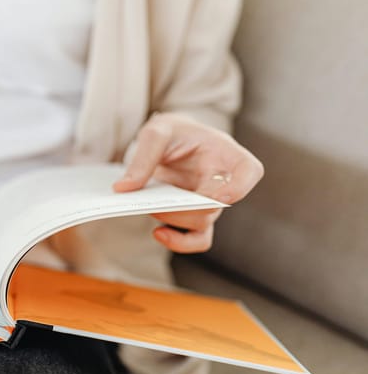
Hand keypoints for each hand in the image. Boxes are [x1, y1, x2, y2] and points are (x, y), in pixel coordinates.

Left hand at [112, 113, 263, 252]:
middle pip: (216, 206)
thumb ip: (143, 156)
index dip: (239, 188)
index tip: (218, 197)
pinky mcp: (194, 216)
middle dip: (186, 208)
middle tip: (157, 202)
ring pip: (203, 224)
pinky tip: (158, 233)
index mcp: (224, 153)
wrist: (166, 141)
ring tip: (150, 209)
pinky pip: (197, 239)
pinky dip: (180, 243)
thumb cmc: (171, 131)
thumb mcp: (157, 131)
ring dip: (174, 220)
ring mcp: (210, 202)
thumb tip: (125, 187)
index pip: (250, 171)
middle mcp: (223, 180)